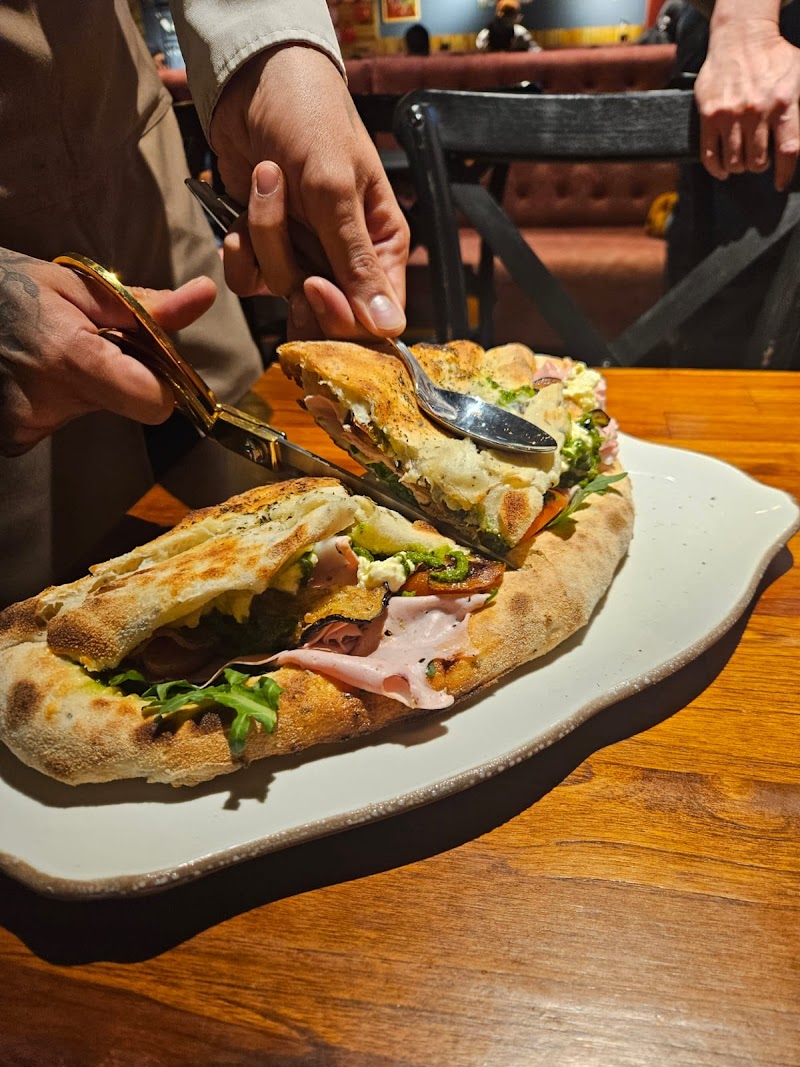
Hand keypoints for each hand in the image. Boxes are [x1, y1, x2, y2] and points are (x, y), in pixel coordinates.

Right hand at [0, 249, 216, 456]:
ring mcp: (24, 427)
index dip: (163, 384)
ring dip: (81, 386)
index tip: (150, 362)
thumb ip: (143, 306)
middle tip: (84, 343)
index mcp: (69, 358)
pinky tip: (29, 371)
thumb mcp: (76, 285)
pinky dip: (52, 399)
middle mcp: (46, 403)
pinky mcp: (11, 441)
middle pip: (122, 406)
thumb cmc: (8, 287)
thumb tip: (203, 295)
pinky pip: (56, 422)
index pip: (153, 402)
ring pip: (89, 413)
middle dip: (118, 376)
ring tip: (47, 353)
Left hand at [210, 44, 409, 339]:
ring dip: (264, 239)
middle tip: (290, 241)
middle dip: (297, 281)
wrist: (252, 81)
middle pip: (325, 315)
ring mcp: (303, 255)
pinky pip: (248, 280)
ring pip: (280, 290)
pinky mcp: (263, 248)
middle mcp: (344, 259)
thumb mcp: (336, 189)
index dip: (343, 317)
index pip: (374, 317)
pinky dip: (239, 248)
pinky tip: (240, 209)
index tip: (314, 287)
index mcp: (382, 247)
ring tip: (268, 182)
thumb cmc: (309, 118)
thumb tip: (389, 328)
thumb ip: (356, 262)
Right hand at [695, 17, 799, 190]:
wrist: (740, 38)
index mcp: (783, 103)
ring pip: (735, 161)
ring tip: (741, 162)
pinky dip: (716, 169)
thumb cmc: (773, 57)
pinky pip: (710, 155)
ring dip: (739, 167)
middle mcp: (757, 111)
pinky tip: (722, 171)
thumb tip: (799, 141)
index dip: (783, 173)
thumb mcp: (799, 76)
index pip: (787, 150)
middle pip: (758, 160)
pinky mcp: (710, 116)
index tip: (779, 184)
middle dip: (759, 166)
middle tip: (758, 160)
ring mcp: (731, 115)